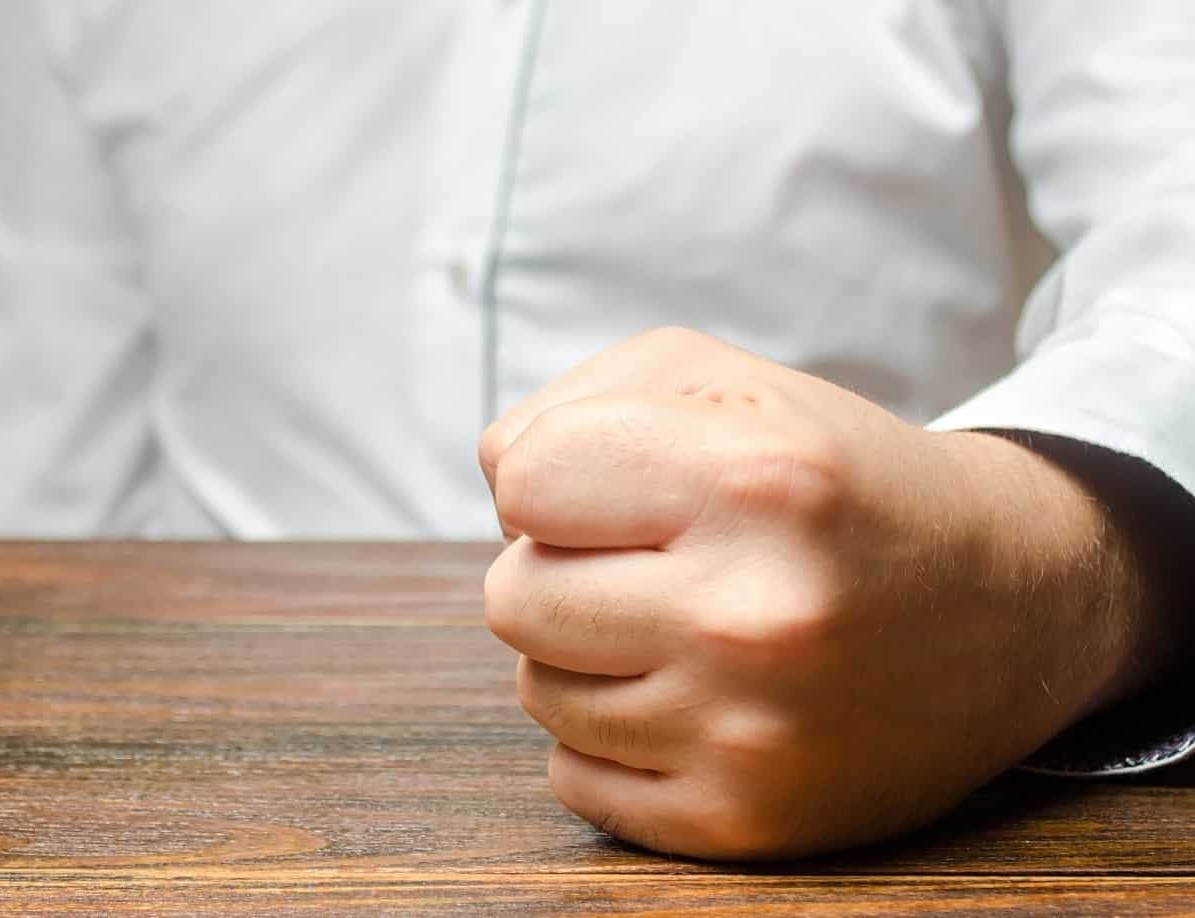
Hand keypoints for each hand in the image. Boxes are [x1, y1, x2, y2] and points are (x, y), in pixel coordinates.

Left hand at [479, 327, 1143, 858]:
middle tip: (653, 564)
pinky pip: (574, 779)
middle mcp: (752, 615)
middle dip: (561, 570)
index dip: (560, 478)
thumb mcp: (729, 383)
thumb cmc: (838, 481)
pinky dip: (613, 738)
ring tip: (687, 628)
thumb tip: (495, 482)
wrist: (1009, 606)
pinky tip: (695, 700)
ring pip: (537, 690)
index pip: (523, 481)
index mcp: (755, 479)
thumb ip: (577, 401)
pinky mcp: (742, 821)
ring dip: (588, 655)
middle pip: (510, 596)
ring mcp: (748, 733)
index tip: (626, 489)